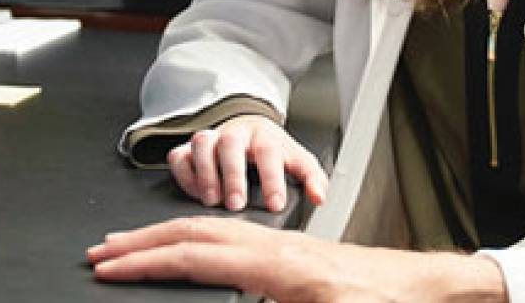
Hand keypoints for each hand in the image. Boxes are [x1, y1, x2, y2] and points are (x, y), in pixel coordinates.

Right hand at [86, 217, 506, 302]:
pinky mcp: (291, 253)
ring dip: (164, 236)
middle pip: (195, 231)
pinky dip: (195, 239)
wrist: (425, 291)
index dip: (148, 263)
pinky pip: (231, 237)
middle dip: (142, 241)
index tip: (110, 268)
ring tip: (127, 246)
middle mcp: (275, 247)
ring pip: (211, 229)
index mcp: (278, 267)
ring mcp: (282, 245)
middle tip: (99, 253)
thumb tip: (219, 302)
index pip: (197, 258)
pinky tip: (184, 248)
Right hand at [168, 114, 329, 211]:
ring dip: (205, 173)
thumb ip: (312, 178)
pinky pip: (179, 155)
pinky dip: (184, 174)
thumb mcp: (296, 160)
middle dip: (232, 175)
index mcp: (265, 136)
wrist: (248, 129)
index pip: (269, 151)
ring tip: (212, 201)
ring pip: (202, 143)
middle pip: (231, 143)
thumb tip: (319, 197)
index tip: (274, 204)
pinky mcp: (189, 148)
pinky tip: (194, 192)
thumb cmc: (272, 151)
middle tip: (236, 204)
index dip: (272, 178)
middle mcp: (236, 133)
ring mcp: (211, 138)